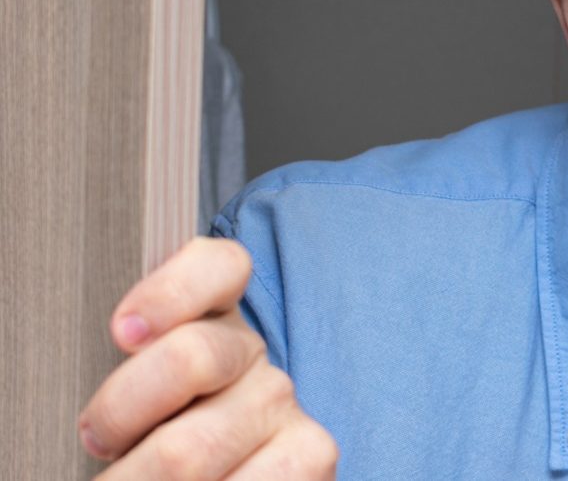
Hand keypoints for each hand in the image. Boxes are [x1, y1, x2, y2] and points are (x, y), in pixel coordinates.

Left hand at [78, 237, 337, 478]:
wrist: (214, 476)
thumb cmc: (154, 438)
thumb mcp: (129, 394)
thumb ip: (129, 368)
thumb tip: (121, 348)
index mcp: (209, 316)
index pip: (220, 266)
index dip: (173, 291)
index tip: (126, 331)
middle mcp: (250, 352)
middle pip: (190, 358)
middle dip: (119, 415)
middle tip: (99, 444)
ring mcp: (284, 403)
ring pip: (188, 449)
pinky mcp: (311, 455)